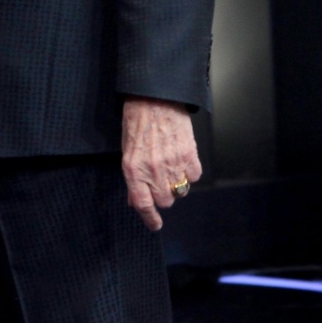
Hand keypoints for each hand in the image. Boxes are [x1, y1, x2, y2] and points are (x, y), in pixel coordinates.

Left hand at [120, 97, 202, 230]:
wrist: (155, 97)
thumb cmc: (137, 120)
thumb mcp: (127, 149)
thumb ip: (132, 177)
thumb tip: (135, 199)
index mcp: (133, 169)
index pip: (142, 204)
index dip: (149, 218)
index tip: (155, 225)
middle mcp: (153, 170)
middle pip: (165, 200)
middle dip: (163, 195)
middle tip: (160, 180)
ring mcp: (173, 163)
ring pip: (181, 190)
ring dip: (176, 183)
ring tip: (170, 165)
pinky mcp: (190, 155)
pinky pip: (194, 176)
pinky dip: (190, 171)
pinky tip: (182, 158)